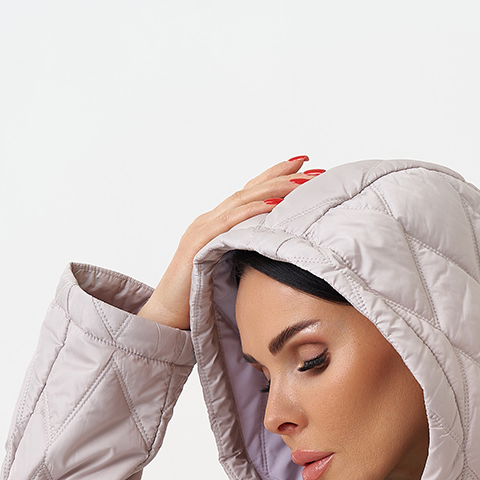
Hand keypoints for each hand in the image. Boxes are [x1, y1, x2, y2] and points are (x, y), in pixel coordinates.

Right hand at [136, 156, 324, 329]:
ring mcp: (203, 229)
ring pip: (243, 199)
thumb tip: (278, 259)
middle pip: (251, 189)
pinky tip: (274, 204)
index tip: (303, 166)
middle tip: (311, 164)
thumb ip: (247, 258)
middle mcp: (210, 220)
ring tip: (301, 180)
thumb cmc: (199, 300)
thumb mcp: (229, 272)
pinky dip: (253, 211)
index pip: (250, 195)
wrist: (167, 316)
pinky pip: (230, 222)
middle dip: (282, 175)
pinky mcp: (199, 244)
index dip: (275, 177)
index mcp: (218, 225)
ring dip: (274, 188)